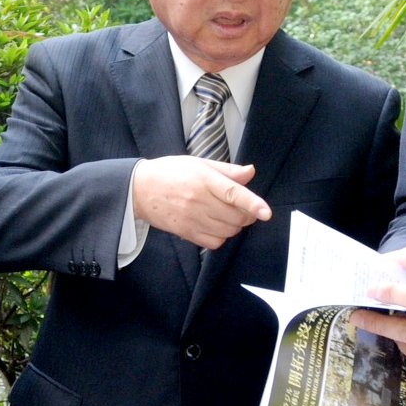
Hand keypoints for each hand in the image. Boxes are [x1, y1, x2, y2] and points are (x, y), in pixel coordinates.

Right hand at [132, 156, 271, 249]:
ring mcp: (192, 219)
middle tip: (245, 207)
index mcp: (204, 180)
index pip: (234, 193)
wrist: (139, 190)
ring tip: (229, 214)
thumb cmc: (171, 172)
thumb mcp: (199, 163)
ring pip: (228, 231)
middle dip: (247, 214)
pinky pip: (214, 242)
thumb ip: (227, 170)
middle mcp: (199, 201)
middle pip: (235, 216)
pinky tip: (217, 225)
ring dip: (236, 225)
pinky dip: (222, 237)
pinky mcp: (186, 233)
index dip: (252, 204)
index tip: (266, 213)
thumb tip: (250, 172)